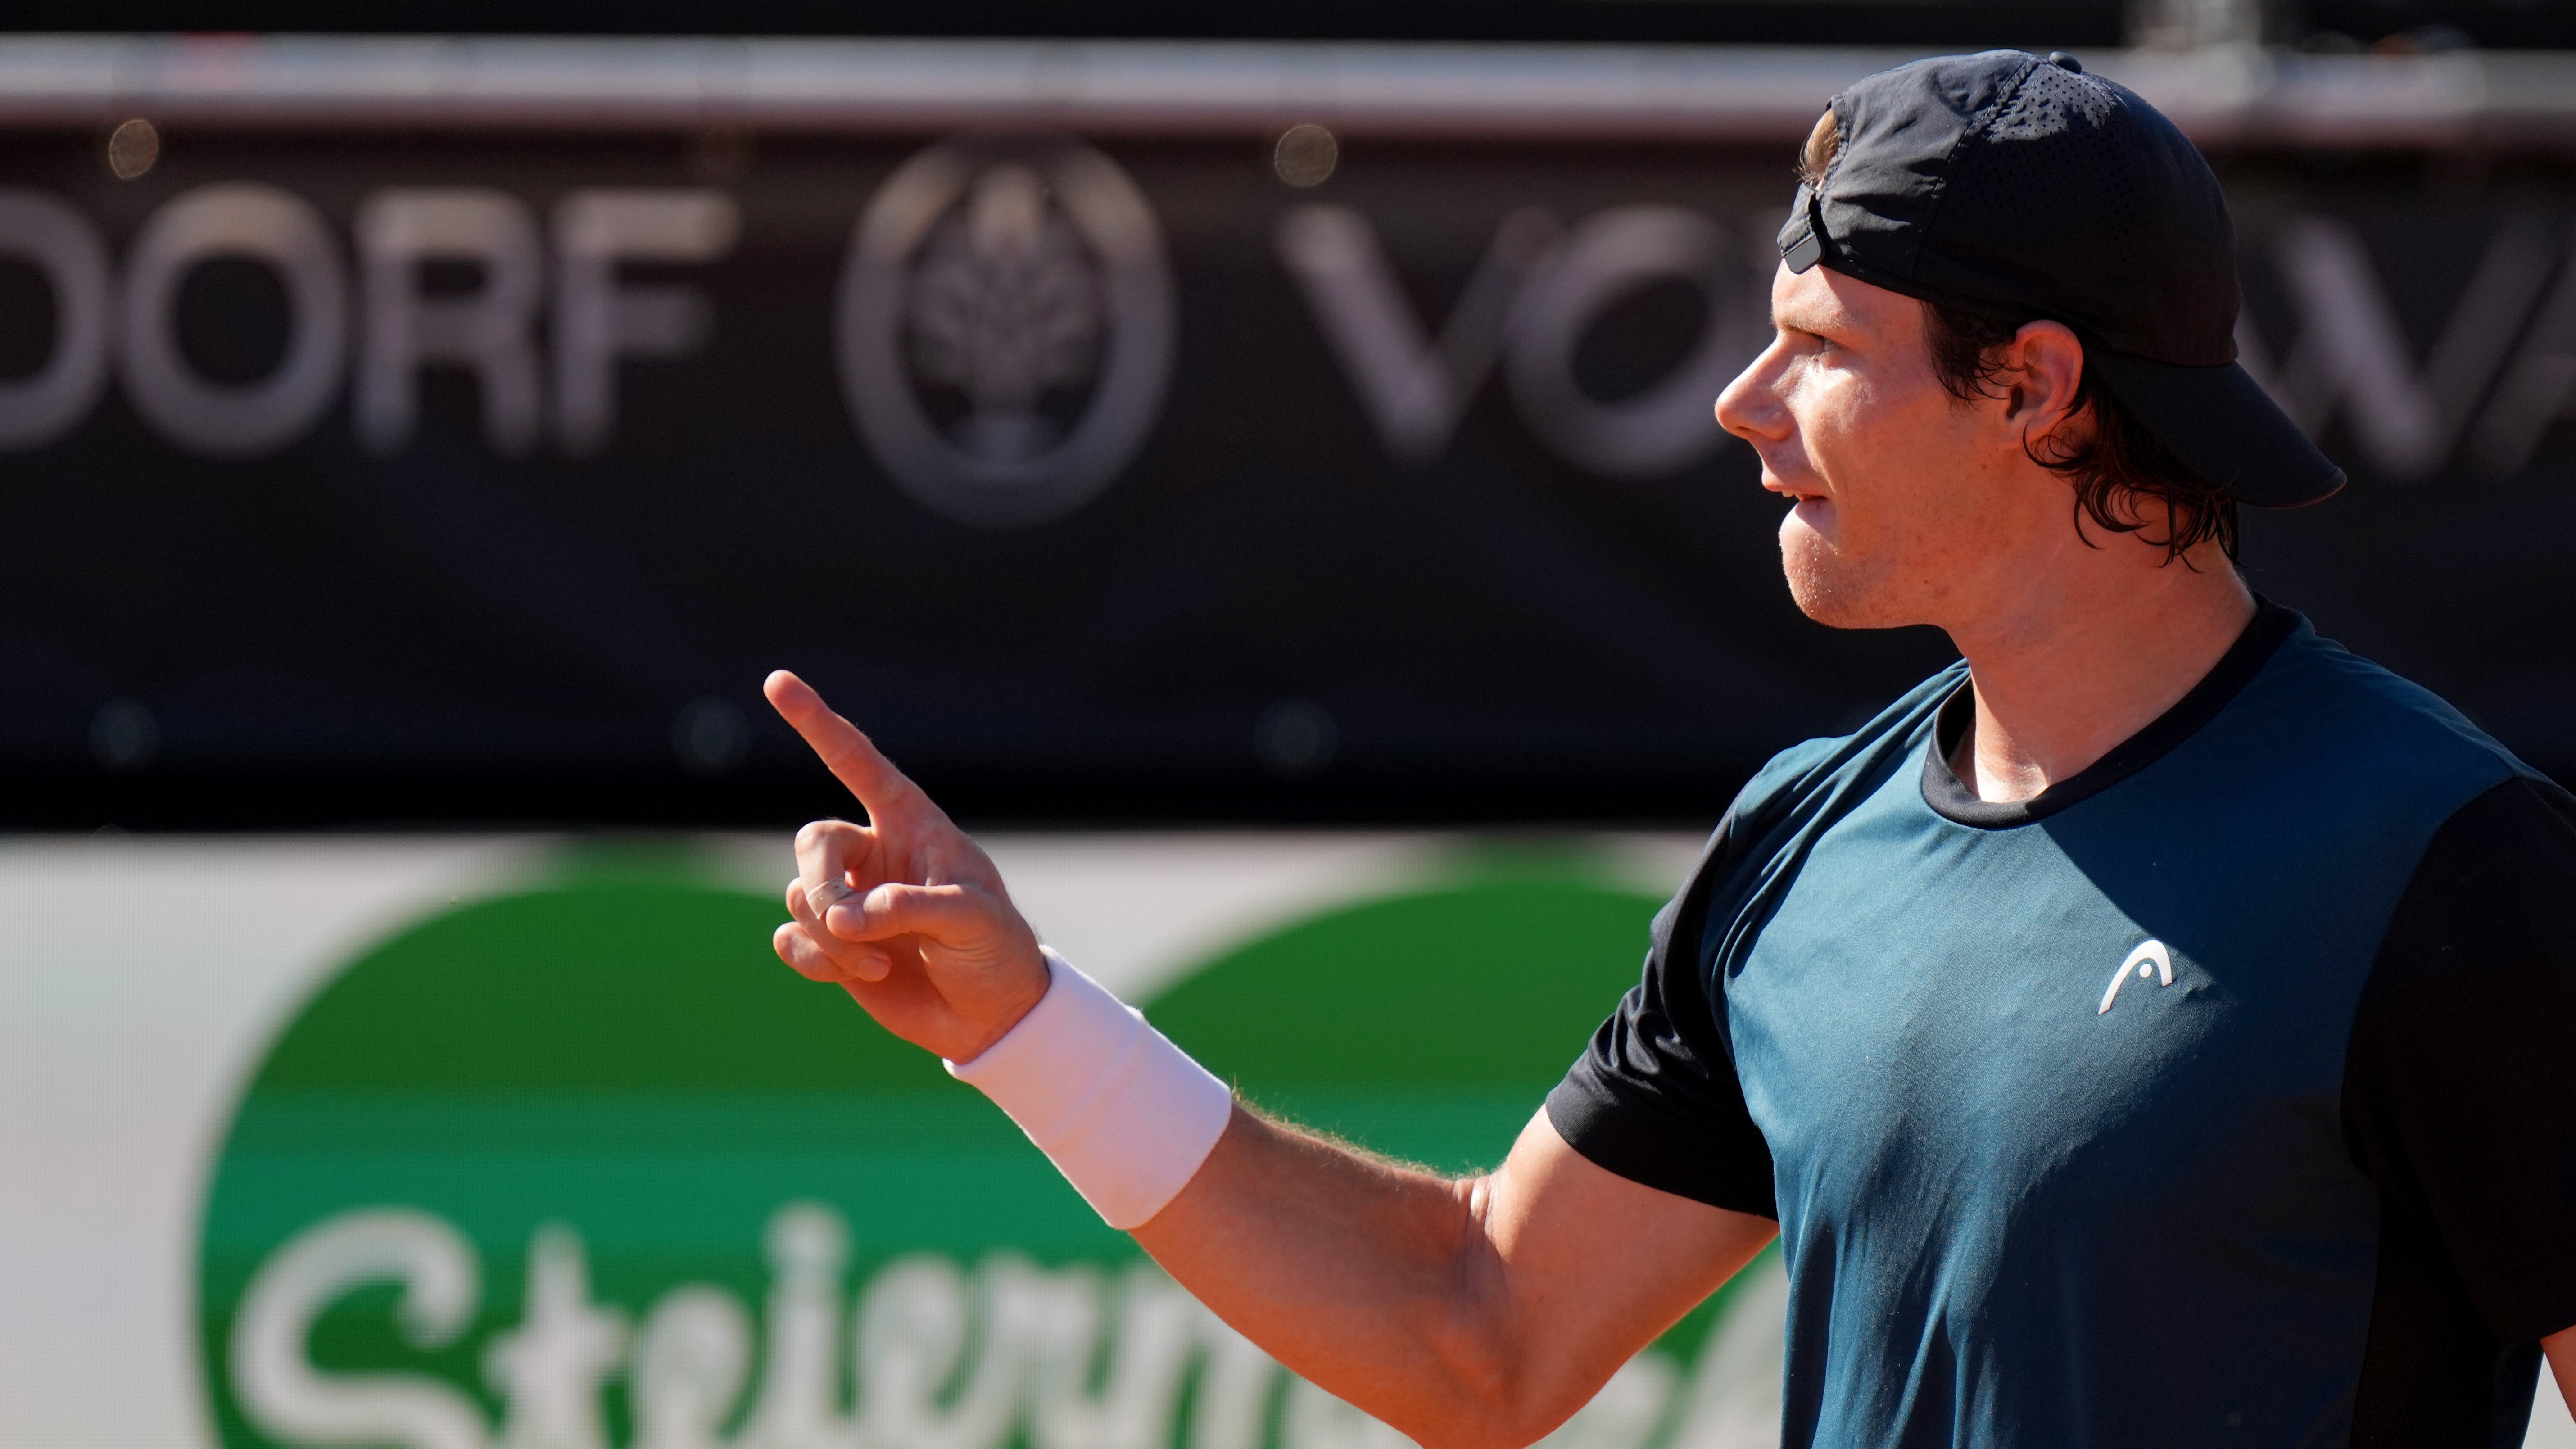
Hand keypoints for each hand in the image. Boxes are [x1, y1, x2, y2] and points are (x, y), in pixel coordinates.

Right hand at [764, 670, 1048, 1062]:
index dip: (818, 722)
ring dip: (827, 934)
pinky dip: (812, 959)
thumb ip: (915, 908)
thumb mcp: (976, 921)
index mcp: (912, 825)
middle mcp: (875, 854)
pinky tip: (857, 976)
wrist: (991, 1017)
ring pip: (798, 894)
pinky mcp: (833, 946)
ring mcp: (851, 899)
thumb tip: (847, 916)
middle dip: (819, 885)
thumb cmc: (997, 952)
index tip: (777, 681)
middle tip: (847, 925)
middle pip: (812, 842)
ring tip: (876, 964)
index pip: (857, 763)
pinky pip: (791, 937)